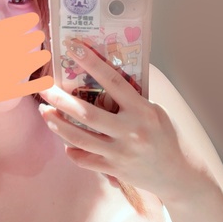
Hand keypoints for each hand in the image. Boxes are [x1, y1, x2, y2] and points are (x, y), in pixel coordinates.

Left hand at [39, 42, 187, 196]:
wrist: (179, 175)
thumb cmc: (168, 138)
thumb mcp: (156, 112)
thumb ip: (132, 100)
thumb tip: (105, 78)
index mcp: (144, 111)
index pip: (113, 81)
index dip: (91, 62)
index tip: (72, 47)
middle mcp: (131, 131)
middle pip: (87, 113)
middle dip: (60, 99)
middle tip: (43, 88)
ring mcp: (121, 152)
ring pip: (79, 138)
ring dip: (57, 124)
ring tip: (45, 112)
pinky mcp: (115, 170)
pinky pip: (85, 160)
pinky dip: (72, 150)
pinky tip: (66, 143)